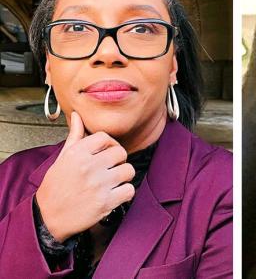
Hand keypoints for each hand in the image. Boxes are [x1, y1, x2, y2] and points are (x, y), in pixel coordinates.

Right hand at [34, 111, 135, 240]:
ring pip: (128, 171)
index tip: (105, 153)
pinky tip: (114, 194)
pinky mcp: (105, 203)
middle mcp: (88, 167)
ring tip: (112, 182)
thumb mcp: (62, 159)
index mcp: (77, 154)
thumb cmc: (55, 187)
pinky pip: (129, 190)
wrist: (47, 218)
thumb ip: (75, 136)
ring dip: (123, 177)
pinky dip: (125, 193)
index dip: (108, 144)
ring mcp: (98, 185)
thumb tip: (78, 115)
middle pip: (121, 153)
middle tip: (109, 169)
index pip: (105, 137)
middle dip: (118, 161)